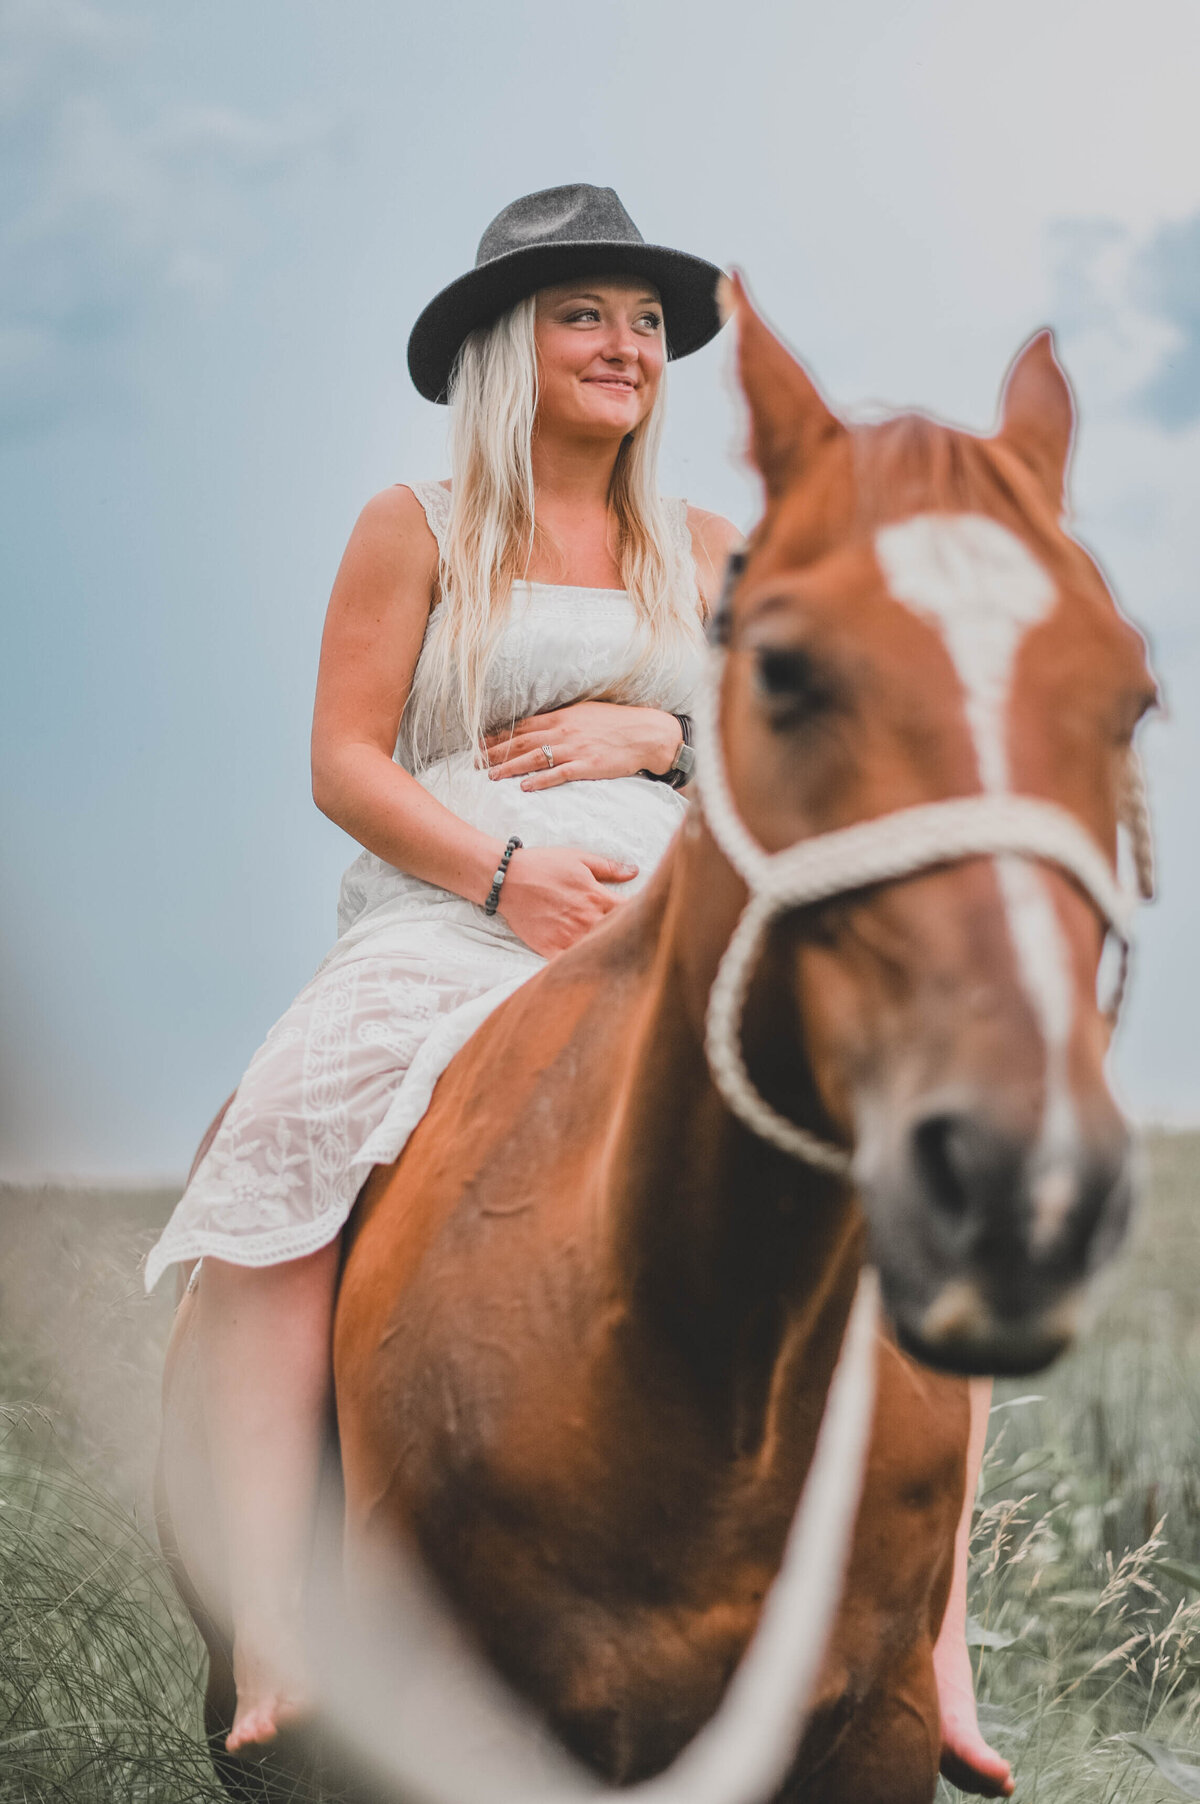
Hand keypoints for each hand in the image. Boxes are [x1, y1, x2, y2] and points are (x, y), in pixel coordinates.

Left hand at [483, 702, 680, 789]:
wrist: (646, 733)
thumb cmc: (616, 723)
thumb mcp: (585, 713)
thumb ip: (561, 720)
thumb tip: (539, 725)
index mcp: (562, 718)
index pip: (522, 728)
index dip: (498, 736)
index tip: (479, 745)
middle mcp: (564, 732)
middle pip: (522, 743)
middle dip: (496, 753)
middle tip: (475, 763)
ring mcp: (575, 749)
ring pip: (534, 759)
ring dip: (510, 767)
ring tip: (491, 776)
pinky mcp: (588, 766)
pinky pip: (559, 774)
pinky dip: (540, 781)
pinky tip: (525, 788)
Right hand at [497, 845, 638, 956]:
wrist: (506, 880)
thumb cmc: (543, 865)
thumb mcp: (579, 859)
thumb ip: (609, 867)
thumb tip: (635, 871)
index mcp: (597, 897)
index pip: (631, 912)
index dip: (641, 916)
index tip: (644, 918)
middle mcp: (586, 920)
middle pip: (618, 935)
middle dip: (628, 937)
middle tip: (637, 940)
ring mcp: (568, 937)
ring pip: (597, 952)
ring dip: (606, 952)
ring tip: (616, 956)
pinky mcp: (550, 949)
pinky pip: (571, 965)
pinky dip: (580, 966)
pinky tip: (587, 965)